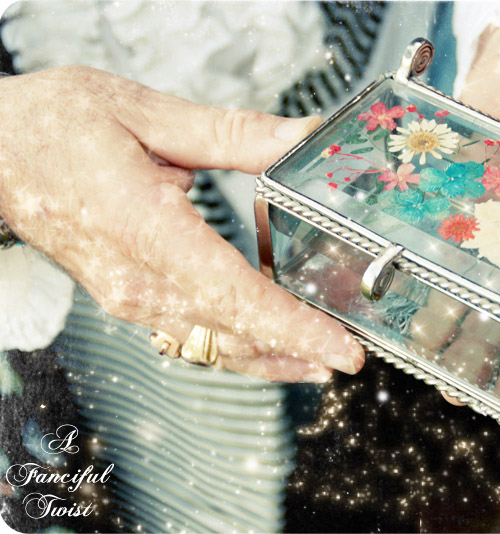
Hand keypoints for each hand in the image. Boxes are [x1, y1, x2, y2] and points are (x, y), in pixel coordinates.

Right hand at [0, 66, 364, 381]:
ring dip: (269, 358)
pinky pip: (190, 336)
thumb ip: (231, 133)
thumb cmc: (54, 126)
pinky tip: (265, 347)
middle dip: (296, 351)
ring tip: (319, 363)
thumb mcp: (144, 112)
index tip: (339, 349)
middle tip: (349, 359)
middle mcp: (137, 279)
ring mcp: (130, 297)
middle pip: (230, 333)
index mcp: (145, 229)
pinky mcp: (128, 298)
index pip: (234, 295)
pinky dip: (235, 347)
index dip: (293, 328)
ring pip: (210, 345)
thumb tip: (302, 135)